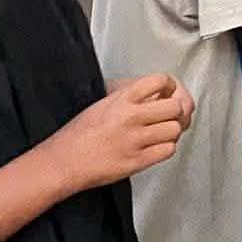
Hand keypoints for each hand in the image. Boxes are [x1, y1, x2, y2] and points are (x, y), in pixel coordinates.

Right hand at [47, 74, 189, 191]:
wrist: (63, 162)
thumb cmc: (79, 135)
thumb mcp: (102, 103)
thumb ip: (129, 98)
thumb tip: (158, 95)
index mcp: (121, 98)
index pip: (160, 80)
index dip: (171, 86)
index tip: (170, 92)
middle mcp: (131, 116)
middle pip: (176, 107)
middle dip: (177, 111)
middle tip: (172, 116)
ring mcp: (135, 140)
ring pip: (175, 129)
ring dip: (172, 131)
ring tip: (161, 133)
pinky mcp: (137, 161)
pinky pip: (168, 150)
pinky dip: (166, 148)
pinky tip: (155, 147)